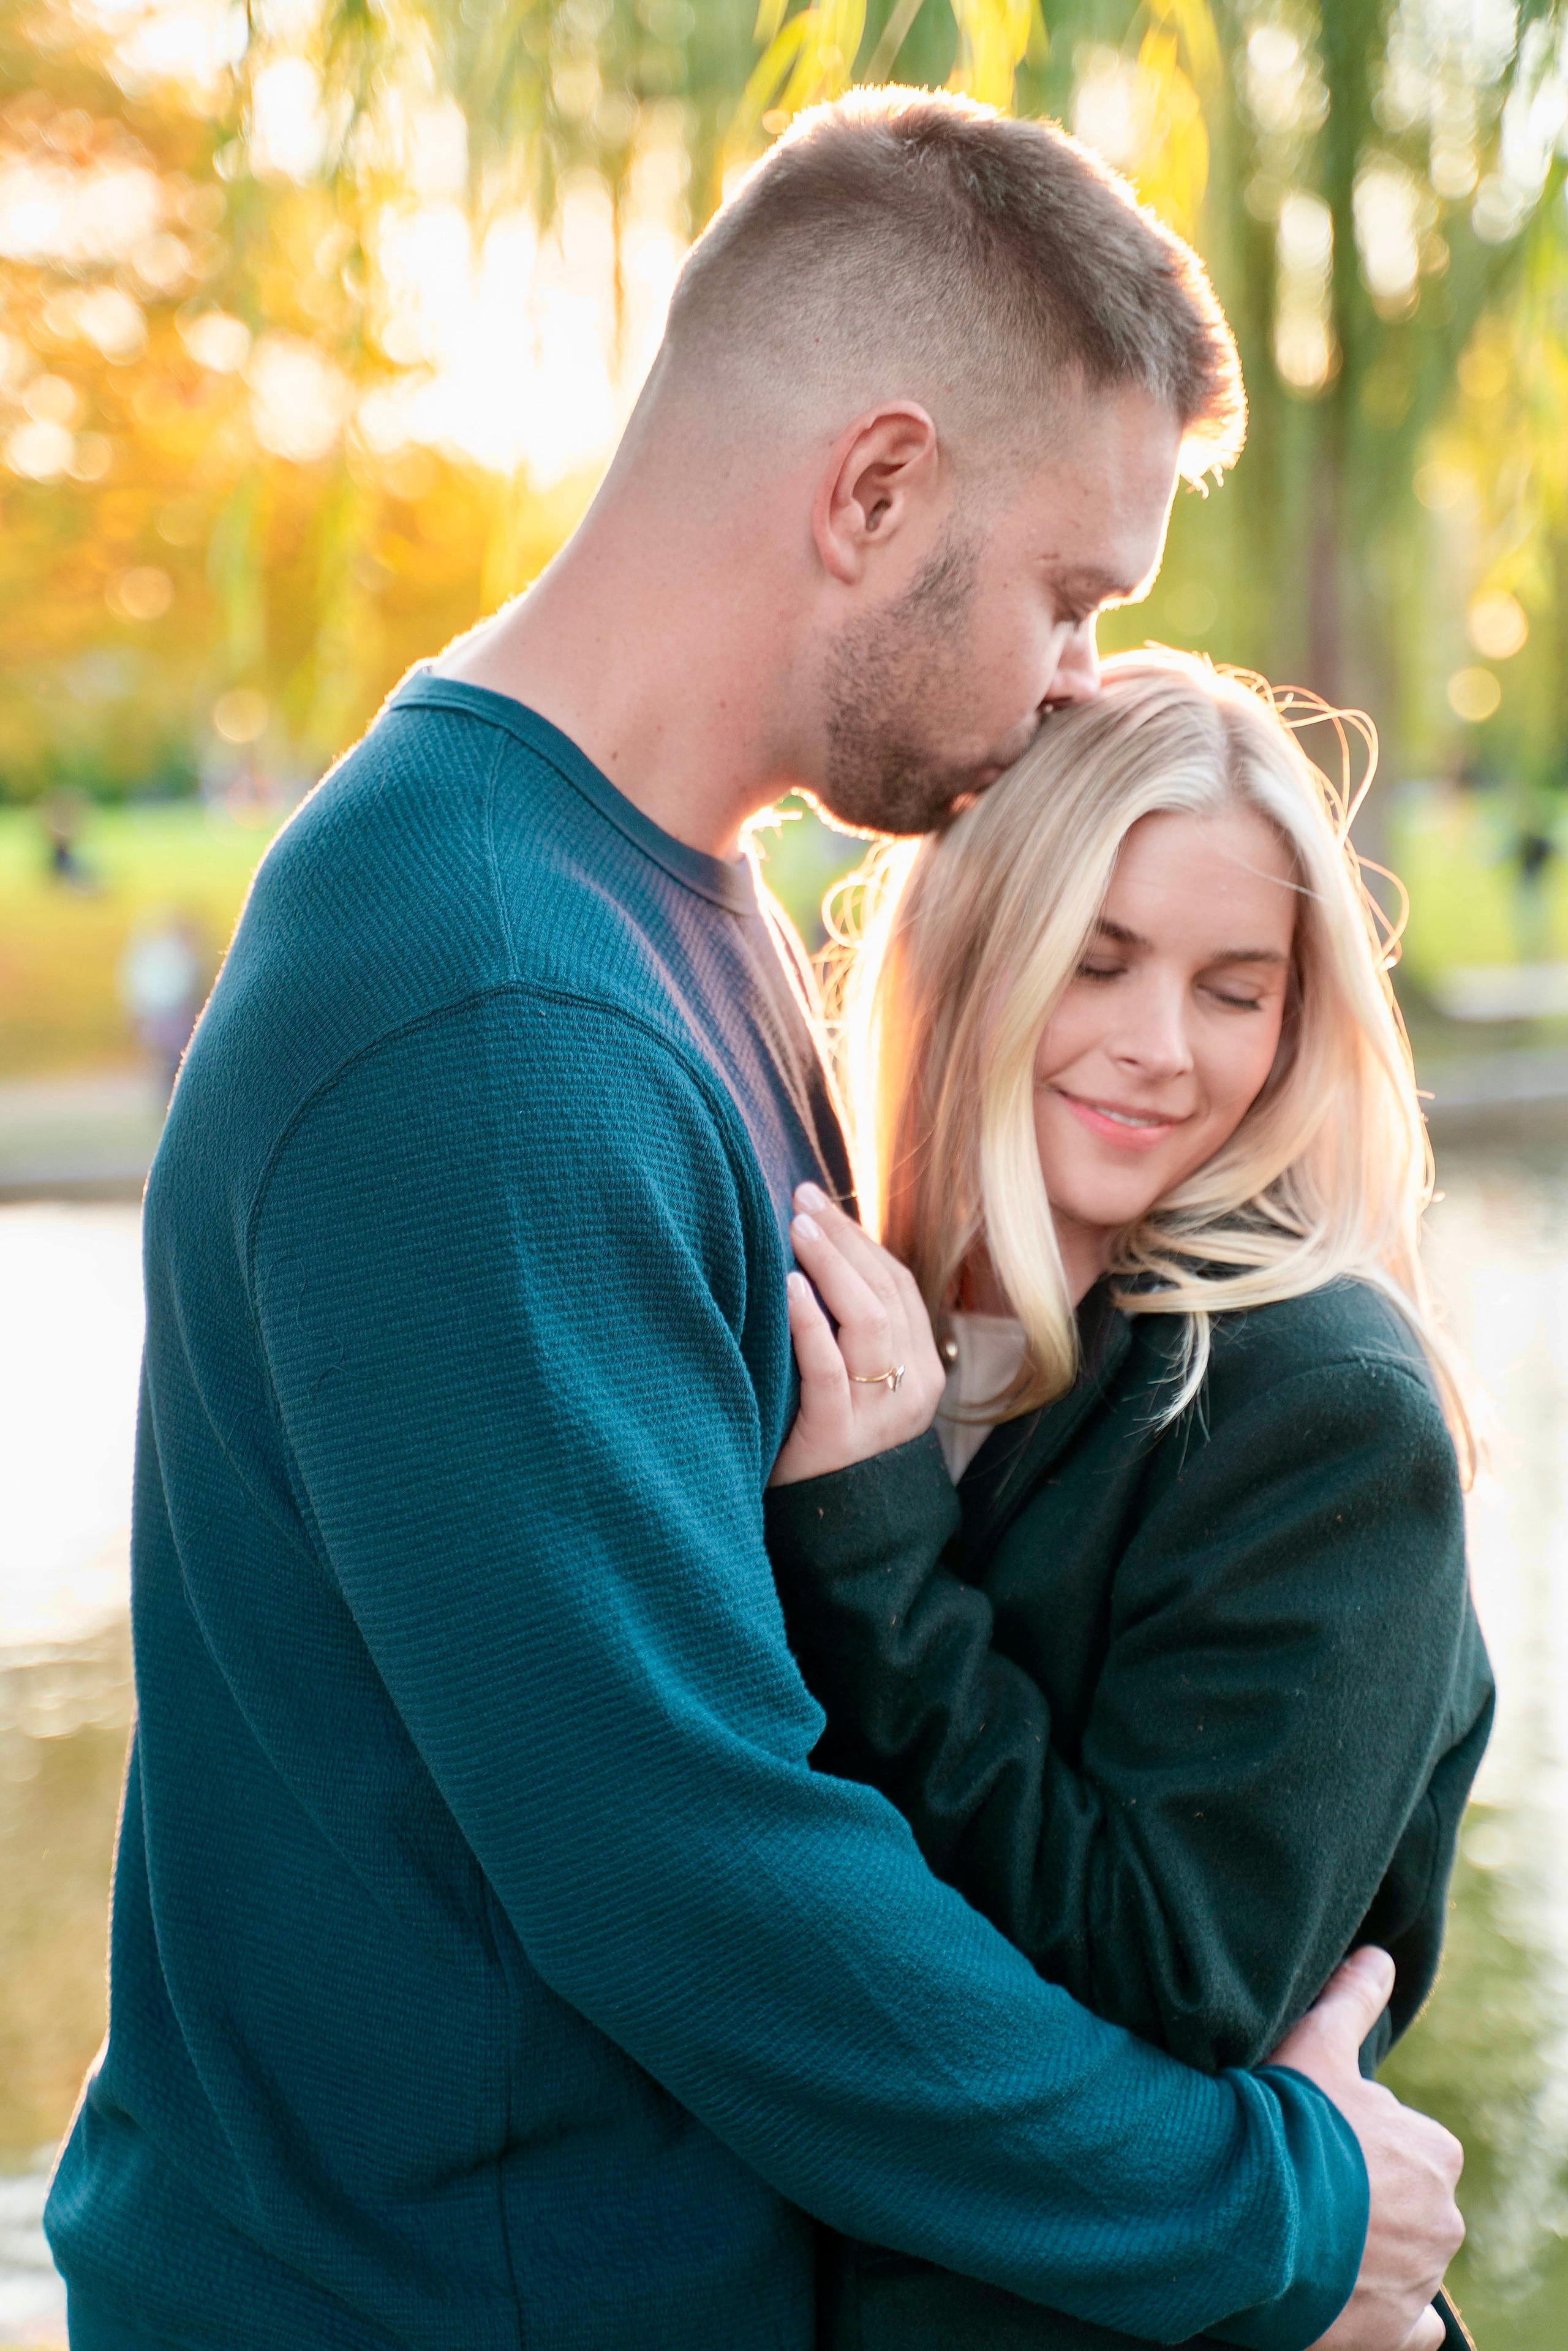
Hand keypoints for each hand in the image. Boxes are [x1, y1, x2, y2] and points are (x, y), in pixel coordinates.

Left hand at [769, 1184, 946, 1486]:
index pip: (897, 1285)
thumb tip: (813, 1259)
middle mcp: (913, 1387)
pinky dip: (810, 1323)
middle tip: (801, 1198)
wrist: (835, 1536)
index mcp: (922, 1369)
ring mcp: (881, 1413)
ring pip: (867, 1320)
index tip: (818, 1202)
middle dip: (842, 1239)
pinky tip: (788, 1288)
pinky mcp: (841, 1437)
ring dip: (830, 1266)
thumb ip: (852, 1336)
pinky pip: (829, 1369)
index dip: (859, 1238)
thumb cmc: (830, 1449)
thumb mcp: (855, 1388)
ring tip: (795, 1228)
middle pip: (885, 1292)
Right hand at [1270, 1949, 1462, 2350]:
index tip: (1314, 2140)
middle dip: (1365, 2198)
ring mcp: (1419, 2280)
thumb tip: (1379, 1953)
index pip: (1406, 2144)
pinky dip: (1386, 2314)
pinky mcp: (1393, 2332)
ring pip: (1404, 2261)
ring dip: (1368, 2252)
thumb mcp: (1315, 2044)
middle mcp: (1441, 2219)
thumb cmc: (1283, 2120)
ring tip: (1307, 2236)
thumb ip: (1351, 1998)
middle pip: (1404, 2204)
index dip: (1356, 2139)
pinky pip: (1410, 2327)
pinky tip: (1344, 2294)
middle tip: (1304, 2187)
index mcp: (1433, 2152)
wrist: (1247, 2213)